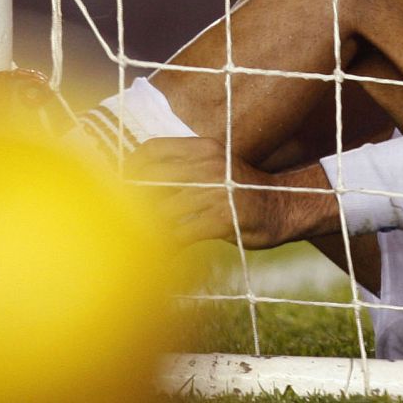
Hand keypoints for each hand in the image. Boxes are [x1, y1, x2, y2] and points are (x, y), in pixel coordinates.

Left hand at [126, 136, 293, 248]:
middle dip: (131, 200)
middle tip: (119, 217)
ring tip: (135, 240)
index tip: (118, 183)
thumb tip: (142, 181)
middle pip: (152, 179)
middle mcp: (208, 164)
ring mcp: (215, 191)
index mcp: (203, 148)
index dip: (131, 166)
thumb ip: (185, 169)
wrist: (284, 206)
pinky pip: (183, 233)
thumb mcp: (215, 167)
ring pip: (164, 209)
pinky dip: (168, 246)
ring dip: (146, 227)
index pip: (154, 149)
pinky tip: (162, 254)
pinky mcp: (222, 218)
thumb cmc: (240, 191)